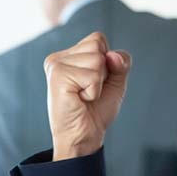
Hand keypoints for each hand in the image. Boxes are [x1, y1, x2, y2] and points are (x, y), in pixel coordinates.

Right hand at [43, 32, 131, 159]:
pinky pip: (93, 75)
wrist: (84, 137)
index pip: (98, 38)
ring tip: (83, 96)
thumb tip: (112, 55)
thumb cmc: (95, 111)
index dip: (107, 61)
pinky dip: (94, 91)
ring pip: (97, 60)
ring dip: (98, 83)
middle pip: (98, 45)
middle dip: (102, 72)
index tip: (93, 82)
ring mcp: (56, 66)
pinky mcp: (58, 77)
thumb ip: (121, 63)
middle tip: (88, 91)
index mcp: (68, 55)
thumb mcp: (115, 82)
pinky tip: (80, 99)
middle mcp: (58, 58)